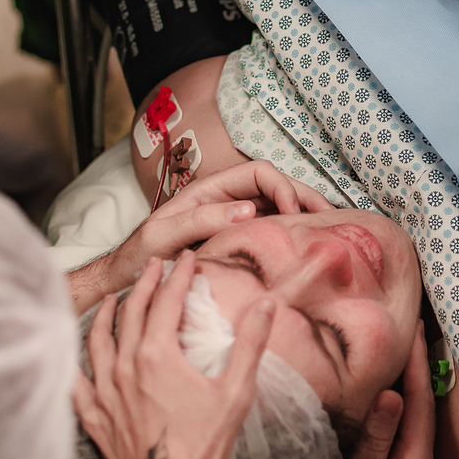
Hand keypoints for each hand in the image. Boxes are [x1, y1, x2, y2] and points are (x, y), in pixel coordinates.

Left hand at [69, 161, 334, 312]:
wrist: (125, 285)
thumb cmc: (139, 259)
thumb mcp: (164, 236)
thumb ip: (202, 219)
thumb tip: (250, 210)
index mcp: (210, 191)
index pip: (259, 173)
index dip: (282, 186)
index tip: (293, 211)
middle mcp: (226, 202)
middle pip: (277, 186)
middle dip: (307, 195)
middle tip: (333, 215)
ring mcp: (235, 223)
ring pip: (280, 207)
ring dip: (307, 212)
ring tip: (333, 227)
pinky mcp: (239, 244)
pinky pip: (274, 231)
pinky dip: (295, 233)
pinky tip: (311, 245)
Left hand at [73, 252, 276, 458]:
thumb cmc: (205, 443)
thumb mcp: (236, 390)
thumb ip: (251, 343)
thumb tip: (266, 304)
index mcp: (158, 355)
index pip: (166, 301)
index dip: (177, 275)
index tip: (186, 259)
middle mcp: (125, 367)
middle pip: (131, 313)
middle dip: (144, 284)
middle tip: (154, 266)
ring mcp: (105, 392)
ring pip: (98, 340)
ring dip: (107, 314)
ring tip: (115, 299)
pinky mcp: (95, 416)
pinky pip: (77, 381)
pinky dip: (76, 361)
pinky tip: (78, 354)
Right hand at [337, 322, 435, 458]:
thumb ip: (377, 441)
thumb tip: (391, 393)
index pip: (420, 402)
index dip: (417, 362)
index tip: (414, 327)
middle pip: (423, 405)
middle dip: (418, 364)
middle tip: (413, 326)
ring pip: (416, 416)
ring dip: (411, 381)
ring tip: (404, 349)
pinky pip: (405, 430)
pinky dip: (401, 403)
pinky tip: (392, 393)